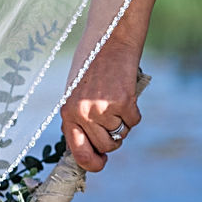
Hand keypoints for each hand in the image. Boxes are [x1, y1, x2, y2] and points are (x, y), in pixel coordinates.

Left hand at [61, 45, 142, 172]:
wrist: (111, 38)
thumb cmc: (92, 63)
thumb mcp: (74, 91)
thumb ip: (77, 117)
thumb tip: (83, 144)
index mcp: (67, 112)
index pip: (78, 152)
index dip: (92, 163)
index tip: (100, 162)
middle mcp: (83, 113)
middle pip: (104, 147)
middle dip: (112, 141)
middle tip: (114, 124)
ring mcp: (103, 109)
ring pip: (120, 135)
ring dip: (123, 124)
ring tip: (117, 103)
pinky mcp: (124, 101)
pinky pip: (134, 122)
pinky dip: (134, 113)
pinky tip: (127, 95)